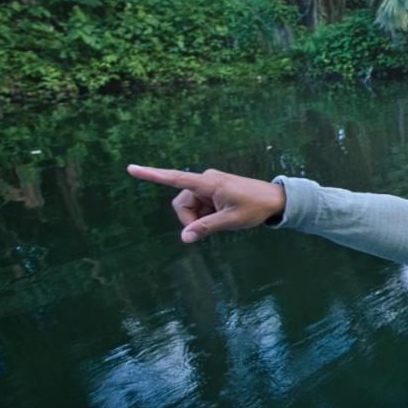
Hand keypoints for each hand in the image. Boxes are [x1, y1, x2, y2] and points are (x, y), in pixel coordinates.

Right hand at [127, 164, 285, 242]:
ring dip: (199, 217)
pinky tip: (222, 215)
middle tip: (208, 229)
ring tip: (221, 220)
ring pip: (190, 205)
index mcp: (209, 183)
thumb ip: (206, 227)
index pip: (176, 179)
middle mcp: (206, 180)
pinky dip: (205, 213)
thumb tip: (184, 238)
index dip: (152, 175)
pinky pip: (200, 204)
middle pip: (182, 203)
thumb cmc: (255, 208)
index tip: (132, 169)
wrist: (275, 199)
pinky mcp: (213, 188)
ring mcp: (209, 184)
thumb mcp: (230, 221)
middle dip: (189, 219)